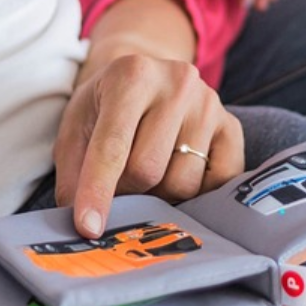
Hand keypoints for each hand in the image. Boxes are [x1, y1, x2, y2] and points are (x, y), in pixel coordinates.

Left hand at [54, 52, 244, 237]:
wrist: (146, 79)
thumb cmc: (106, 108)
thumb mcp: (76, 129)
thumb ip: (74, 175)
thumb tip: (84, 227)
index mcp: (131, 76)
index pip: (112, 147)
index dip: (97, 192)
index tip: (88, 228)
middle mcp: (177, 83)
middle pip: (148, 170)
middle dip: (128, 191)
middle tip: (120, 183)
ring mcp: (210, 104)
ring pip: (183, 183)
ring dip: (160, 194)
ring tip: (151, 173)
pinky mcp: (232, 127)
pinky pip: (217, 185)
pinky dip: (195, 195)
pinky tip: (178, 175)